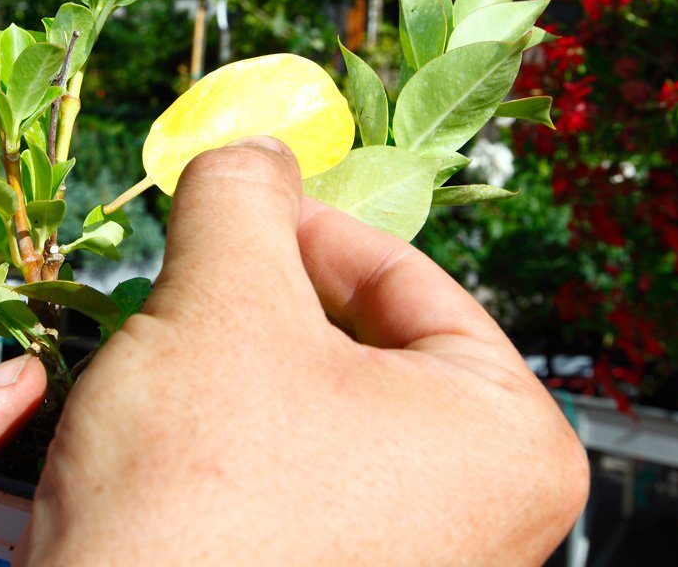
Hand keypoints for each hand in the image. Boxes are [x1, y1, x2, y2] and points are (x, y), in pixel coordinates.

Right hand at [19, 137, 588, 565]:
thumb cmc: (199, 502)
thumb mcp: (219, 302)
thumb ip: (241, 196)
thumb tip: (254, 151)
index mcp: (509, 439)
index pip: (404, 277)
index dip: (304, 226)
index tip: (234, 208)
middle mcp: (489, 518)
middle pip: (361, 343)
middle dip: (260, 302)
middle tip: (187, 283)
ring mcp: (417, 561)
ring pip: (318, 406)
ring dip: (237, 364)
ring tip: (168, 364)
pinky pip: (296, 476)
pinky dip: (234, 437)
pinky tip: (174, 440)